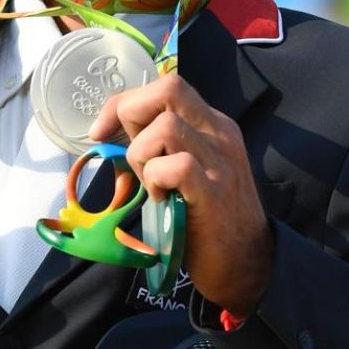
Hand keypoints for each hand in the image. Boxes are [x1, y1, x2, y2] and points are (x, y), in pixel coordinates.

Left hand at [89, 71, 272, 317]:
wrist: (246, 262)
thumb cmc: (205, 216)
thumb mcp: (184, 168)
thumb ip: (157, 145)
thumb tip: (109, 133)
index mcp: (211, 123)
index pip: (166, 86)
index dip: (124, 102)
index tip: (102, 130)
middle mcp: (219, 132)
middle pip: (169, 88)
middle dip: (130, 113)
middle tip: (126, 151)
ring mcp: (220, 160)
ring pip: (166, 126)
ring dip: (142, 155)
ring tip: (150, 182)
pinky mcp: (214, 192)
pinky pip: (177, 166)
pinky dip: (156, 179)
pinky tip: (160, 199)